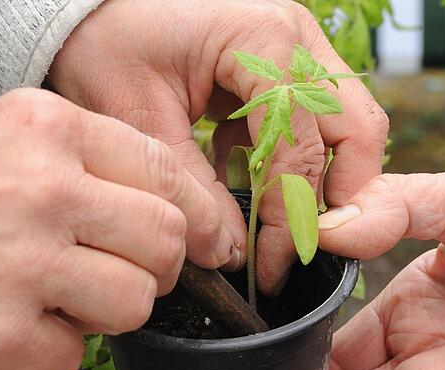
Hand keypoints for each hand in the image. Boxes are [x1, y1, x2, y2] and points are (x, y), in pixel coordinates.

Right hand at [0, 89, 232, 369]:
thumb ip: (66, 154)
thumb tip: (144, 192)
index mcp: (45, 128)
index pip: (164, 168)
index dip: (192, 210)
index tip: (198, 236)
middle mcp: (44, 189)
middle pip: (167, 239)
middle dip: (157, 265)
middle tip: (121, 270)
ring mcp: (22, 263)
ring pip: (135, 301)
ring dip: (108, 310)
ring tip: (57, 297)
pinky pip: (73, 352)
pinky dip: (49, 346)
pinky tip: (7, 323)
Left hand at [47, 0, 388, 293]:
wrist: (87, 7)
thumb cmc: (106, 44)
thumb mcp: (139, 122)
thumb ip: (191, 192)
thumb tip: (232, 254)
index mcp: (264, 42)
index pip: (301, 148)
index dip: (290, 219)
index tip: (270, 268)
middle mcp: (297, 39)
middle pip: (357, 130)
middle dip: (338, 198)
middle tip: (300, 248)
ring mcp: (298, 47)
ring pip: (348, 124)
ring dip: (321, 179)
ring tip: (278, 223)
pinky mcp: (285, 63)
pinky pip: (316, 119)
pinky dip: (292, 157)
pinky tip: (246, 176)